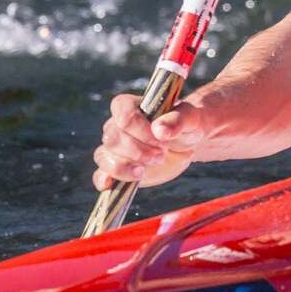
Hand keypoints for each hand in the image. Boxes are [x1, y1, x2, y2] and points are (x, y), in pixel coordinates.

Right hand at [91, 92, 205, 189]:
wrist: (186, 144)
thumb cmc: (187, 125)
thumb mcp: (190, 119)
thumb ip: (177, 120)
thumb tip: (159, 129)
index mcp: (132, 107)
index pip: (124, 114)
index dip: (140, 130)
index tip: (161, 141)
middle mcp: (118, 125)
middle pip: (113, 138)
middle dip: (137, 151)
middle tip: (161, 155)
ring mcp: (115, 148)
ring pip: (103, 156)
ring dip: (124, 166)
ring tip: (144, 170)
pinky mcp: (118, 168)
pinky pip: (100, 173)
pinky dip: (103, 179)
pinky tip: (109, 184)